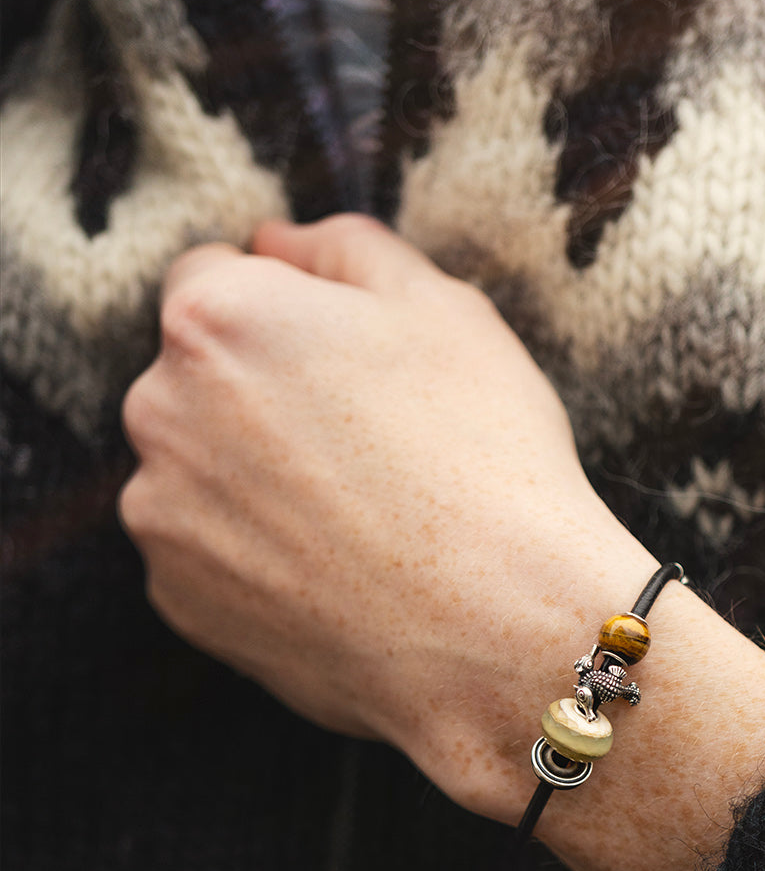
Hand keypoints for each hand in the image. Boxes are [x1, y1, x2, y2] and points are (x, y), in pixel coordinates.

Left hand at [119, 215, 646, 806]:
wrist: (501, 630)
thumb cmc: (486, 457)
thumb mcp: (444, 309)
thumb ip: (344, 249)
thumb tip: (274, 241)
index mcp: (217, 317)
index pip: (213, 279)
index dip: (286, 314)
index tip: (344, 362)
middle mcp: (158, 408)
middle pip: (196, 379)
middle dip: (258, 396)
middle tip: (365, 444)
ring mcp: (160, 514)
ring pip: (198, 470)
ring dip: (249, 479)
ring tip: (355, 518)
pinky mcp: (178, 600)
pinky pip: (205, 556)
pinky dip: (252, 558)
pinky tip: (333, 573)